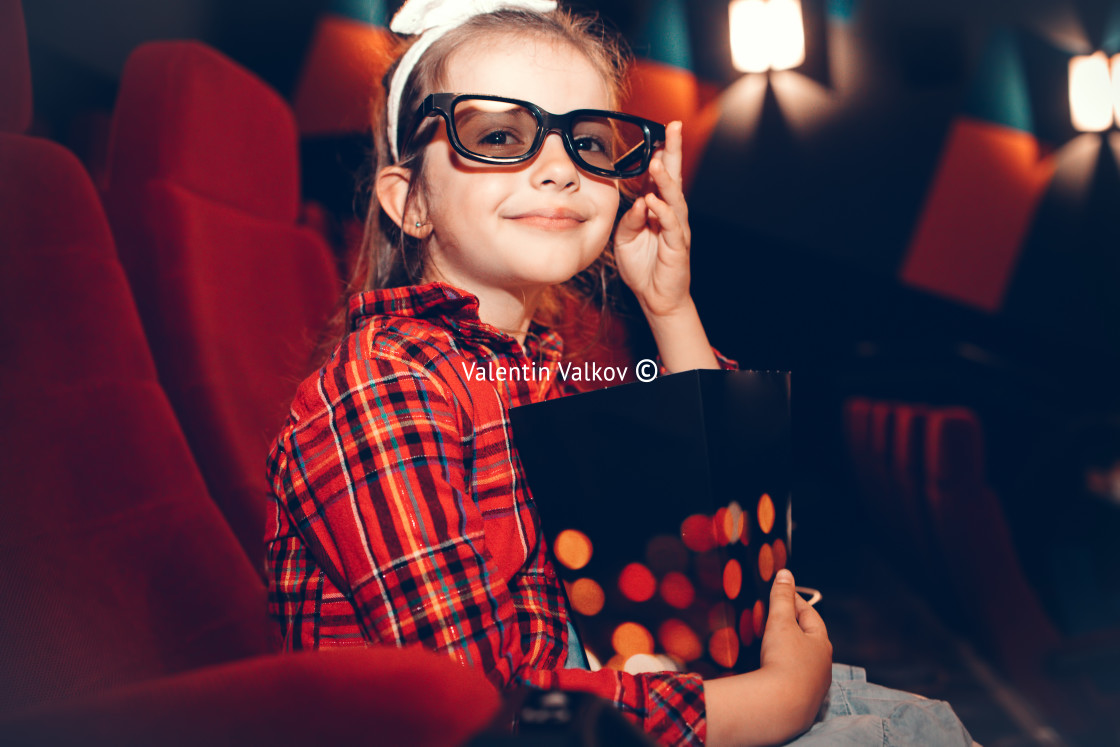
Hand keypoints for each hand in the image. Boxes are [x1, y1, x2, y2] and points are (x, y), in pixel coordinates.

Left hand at [613, 121, 691, 318]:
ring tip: (659, 161)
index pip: (660, 177)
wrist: (655, 298)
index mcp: (657, 210)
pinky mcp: (677, 247)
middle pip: (674, 178)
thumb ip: (629, 219)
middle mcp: (670, 214)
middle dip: (674, 152)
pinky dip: (664, 211)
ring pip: (674, 198)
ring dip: (666, 180)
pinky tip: (654, 201)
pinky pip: (672, 225)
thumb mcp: (625, 239)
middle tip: (674, 128)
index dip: (662, 154)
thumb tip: (638, 202)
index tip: (660, 130)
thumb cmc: (641, 267)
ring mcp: (677, 229)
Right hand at [702, 568, 832, 746]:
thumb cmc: (783, 660)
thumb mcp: (780, 622)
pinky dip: (784, 672)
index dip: (795, 601)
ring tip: (771, 645)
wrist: (781, 706)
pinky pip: (794, 681)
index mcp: (821, 643)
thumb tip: (785, 573)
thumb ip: (781, 597)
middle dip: (794, 627)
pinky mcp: (802, 703)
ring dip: (790, 651)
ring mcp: (814, 686)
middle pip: (809, 639)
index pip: (810, 615)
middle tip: (775, 618)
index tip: (782, 593)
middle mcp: (823, 665)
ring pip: (803, 662)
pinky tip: (773, 673)